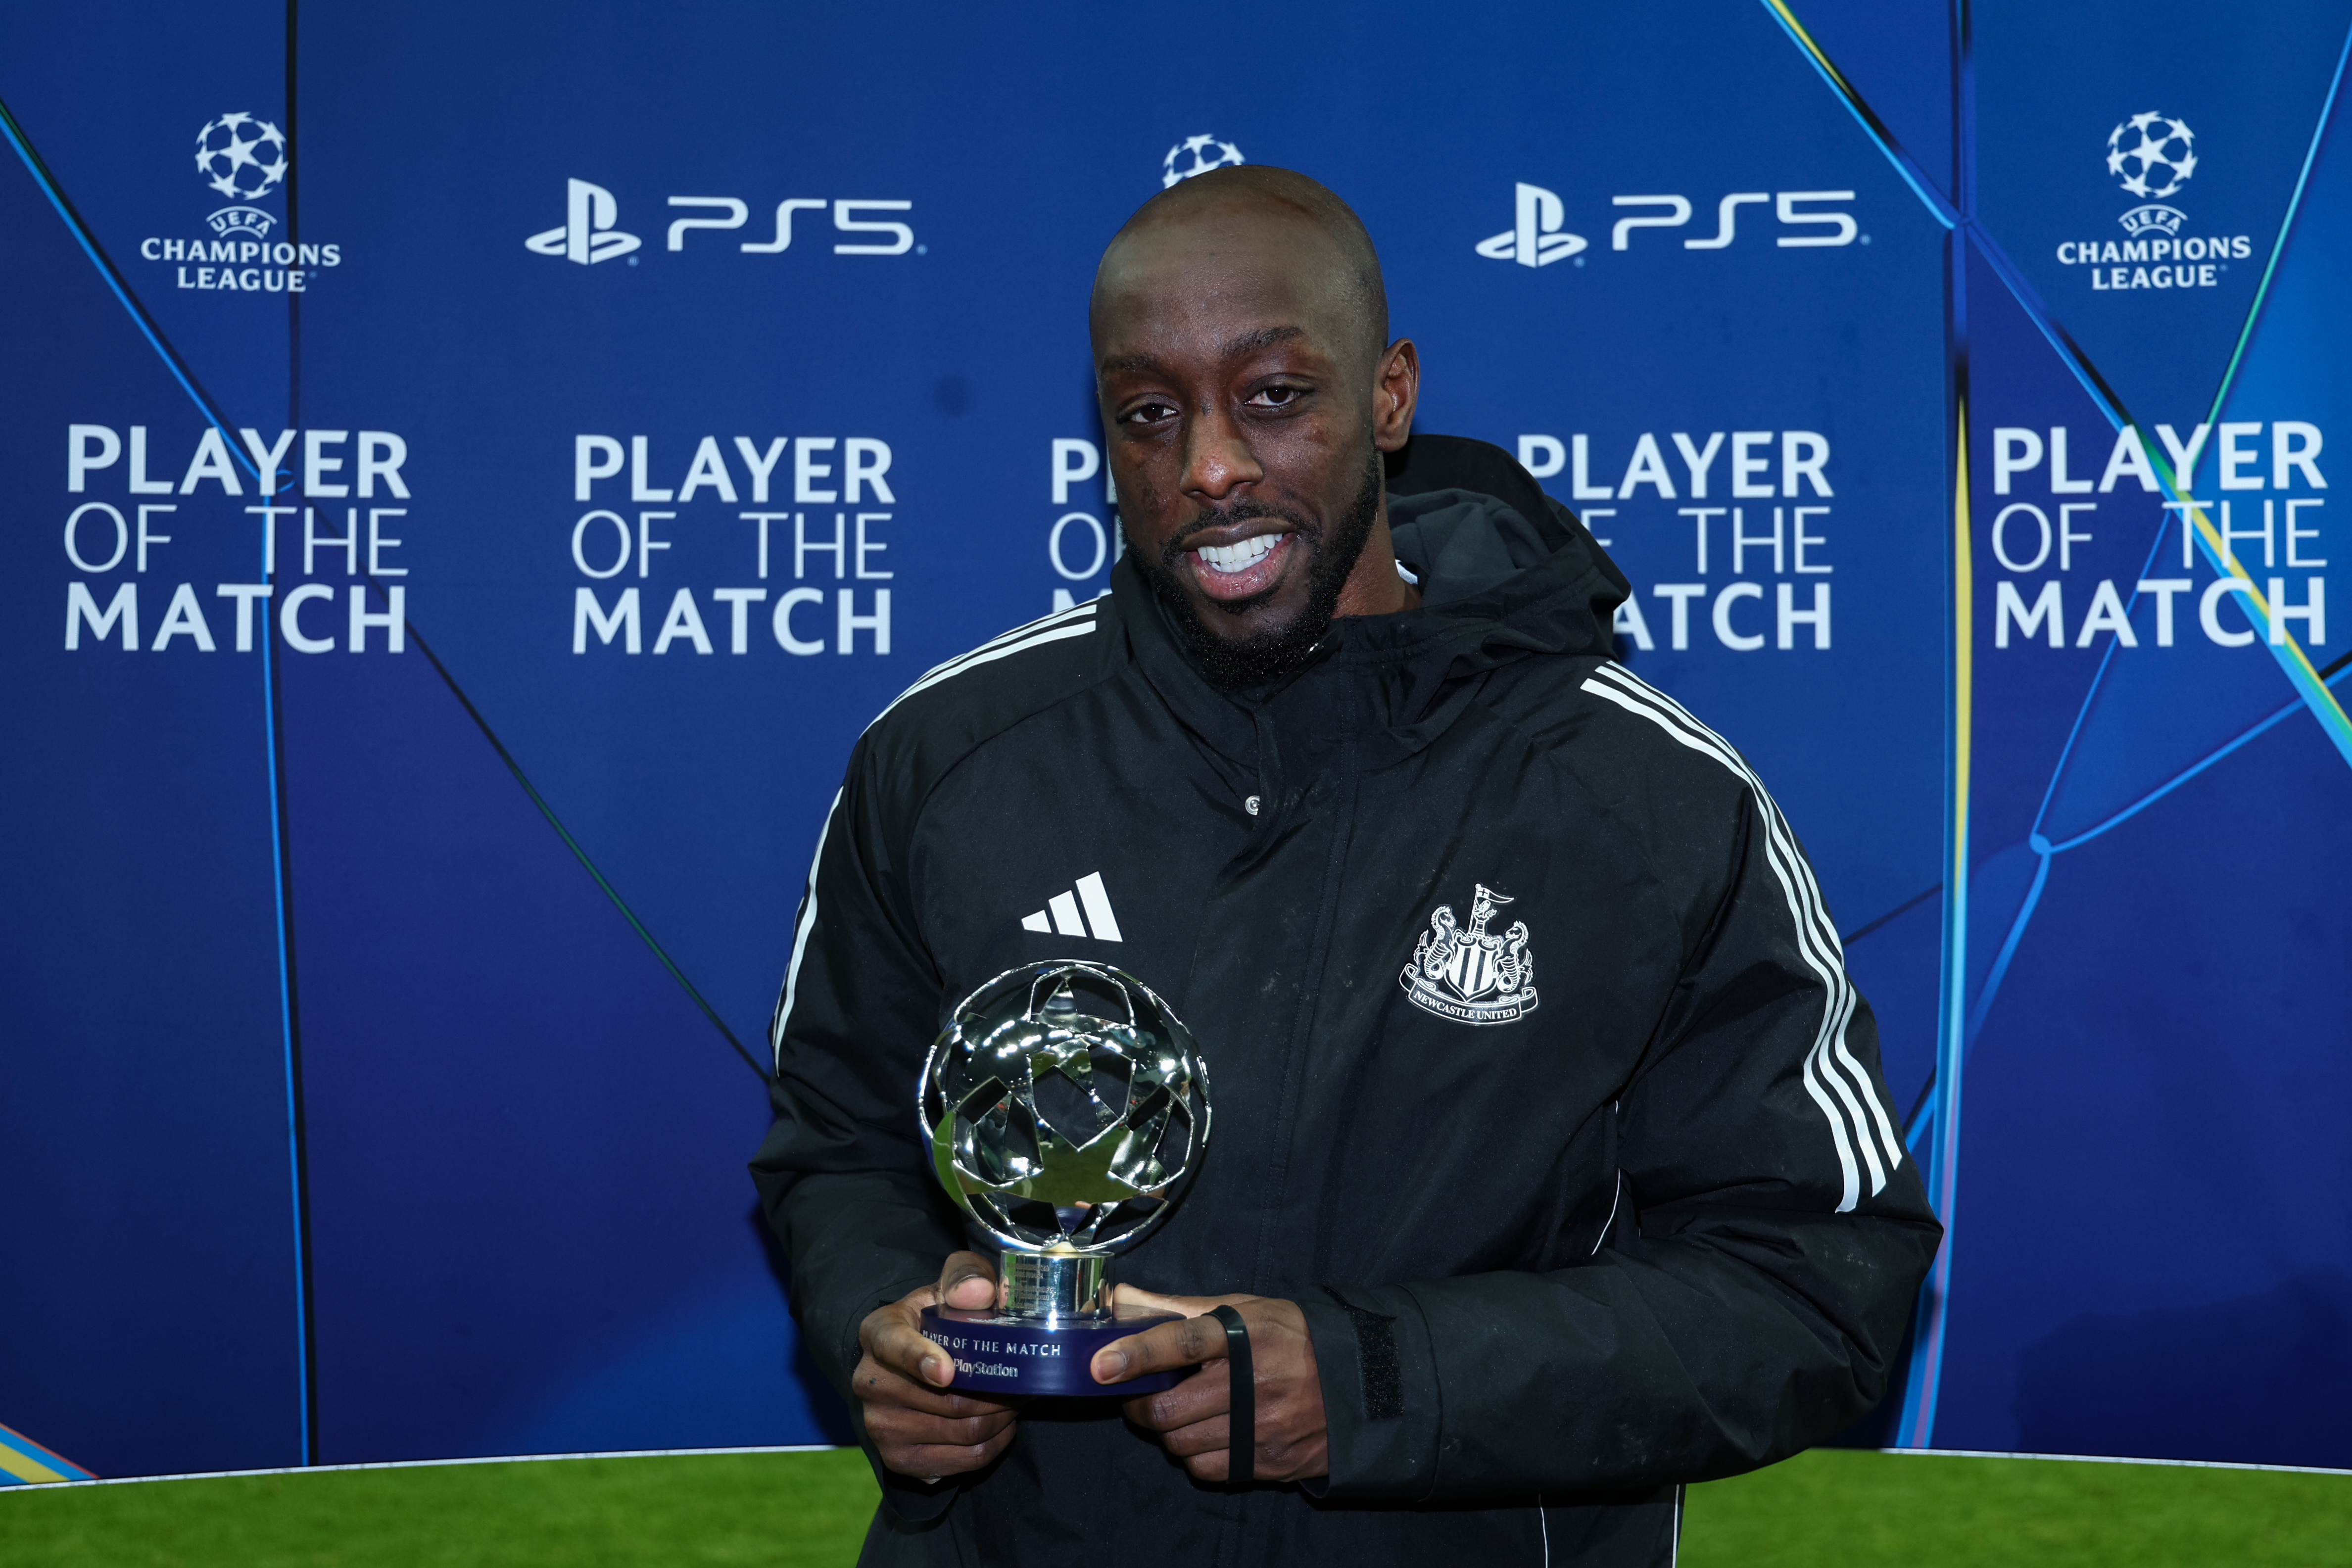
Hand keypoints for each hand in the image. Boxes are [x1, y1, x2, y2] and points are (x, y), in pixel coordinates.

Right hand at [851, 1251, 1017, 1480]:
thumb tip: (982, 1292)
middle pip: (948, 1400)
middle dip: (997, 1393)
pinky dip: (992, 1446)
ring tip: (1014, 1400)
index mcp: (878, 1332)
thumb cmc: (936, 1318)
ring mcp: (880, 1426)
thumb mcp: (948, 1286)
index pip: (896, 1347)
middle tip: (1023, 1382)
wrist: (911, 1359)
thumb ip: (966, 1277)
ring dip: (1000, 1419)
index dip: (922, 1361)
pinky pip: (962, 1462)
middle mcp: (869, 1382)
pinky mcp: (898, 1459)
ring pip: (961, 1432)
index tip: (948, 1372)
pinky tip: (1000, 1426)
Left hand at [1094, 1285, 1328, 1483]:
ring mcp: (1262, 1428)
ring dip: (1167, 1431)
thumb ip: (1178, 1308)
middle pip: (1170, 1408)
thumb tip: (1120, 1300)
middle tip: (1141, 1394)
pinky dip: (1194, 1455)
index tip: (1100, 1365)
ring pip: (1182, 1444)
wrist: (1361, 1382)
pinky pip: (1207, 1469)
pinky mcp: (1269, 1461)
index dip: (1136, 1354)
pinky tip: (1207, 1434)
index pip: (1181, 1343)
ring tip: (1180, 1411)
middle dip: (1141, 1406)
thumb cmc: (1292, 1337)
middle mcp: (1253, 1384)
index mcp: (1245, 1336)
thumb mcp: (1244, 1309)